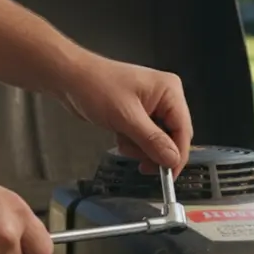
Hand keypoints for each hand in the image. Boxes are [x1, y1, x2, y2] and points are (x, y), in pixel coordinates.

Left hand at [54, 52, 193, 174]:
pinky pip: (144, 138)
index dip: (177, 155)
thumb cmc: (95, 86)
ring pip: (157, 141)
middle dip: (154, 151)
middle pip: (172, 137)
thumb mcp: (126, 117)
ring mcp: (152, 107)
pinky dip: (132, 143)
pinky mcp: (139, 115)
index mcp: (169, 91)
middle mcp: (165, 98)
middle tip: (141, 163)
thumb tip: (173, 159)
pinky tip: (119, 135)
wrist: (69, 78)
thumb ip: (152, 141)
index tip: (169, 175)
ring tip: (122, 140)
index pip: (183, 130)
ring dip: (139, 148)